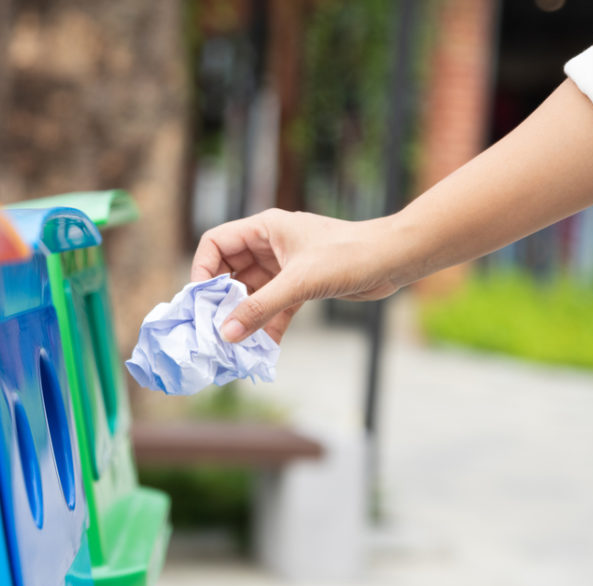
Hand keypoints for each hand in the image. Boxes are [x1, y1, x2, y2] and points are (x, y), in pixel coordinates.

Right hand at [191, 209, 401, 342]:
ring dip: (244, 318)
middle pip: (230, 272)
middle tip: (212, 329)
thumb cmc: (349, 255)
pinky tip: (262, 349)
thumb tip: (226, 333)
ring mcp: (285, 267)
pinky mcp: (301, 287)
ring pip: (251, 294)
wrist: (393, 260)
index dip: (202, 270)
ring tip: (234, 345)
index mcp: (265, 228)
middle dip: (221, 301)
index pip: (216, 244)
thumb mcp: (299, 282)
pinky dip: (267, 326)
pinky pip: (274, 308)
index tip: (199, 301)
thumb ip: (260, 308)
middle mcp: (270, 245)